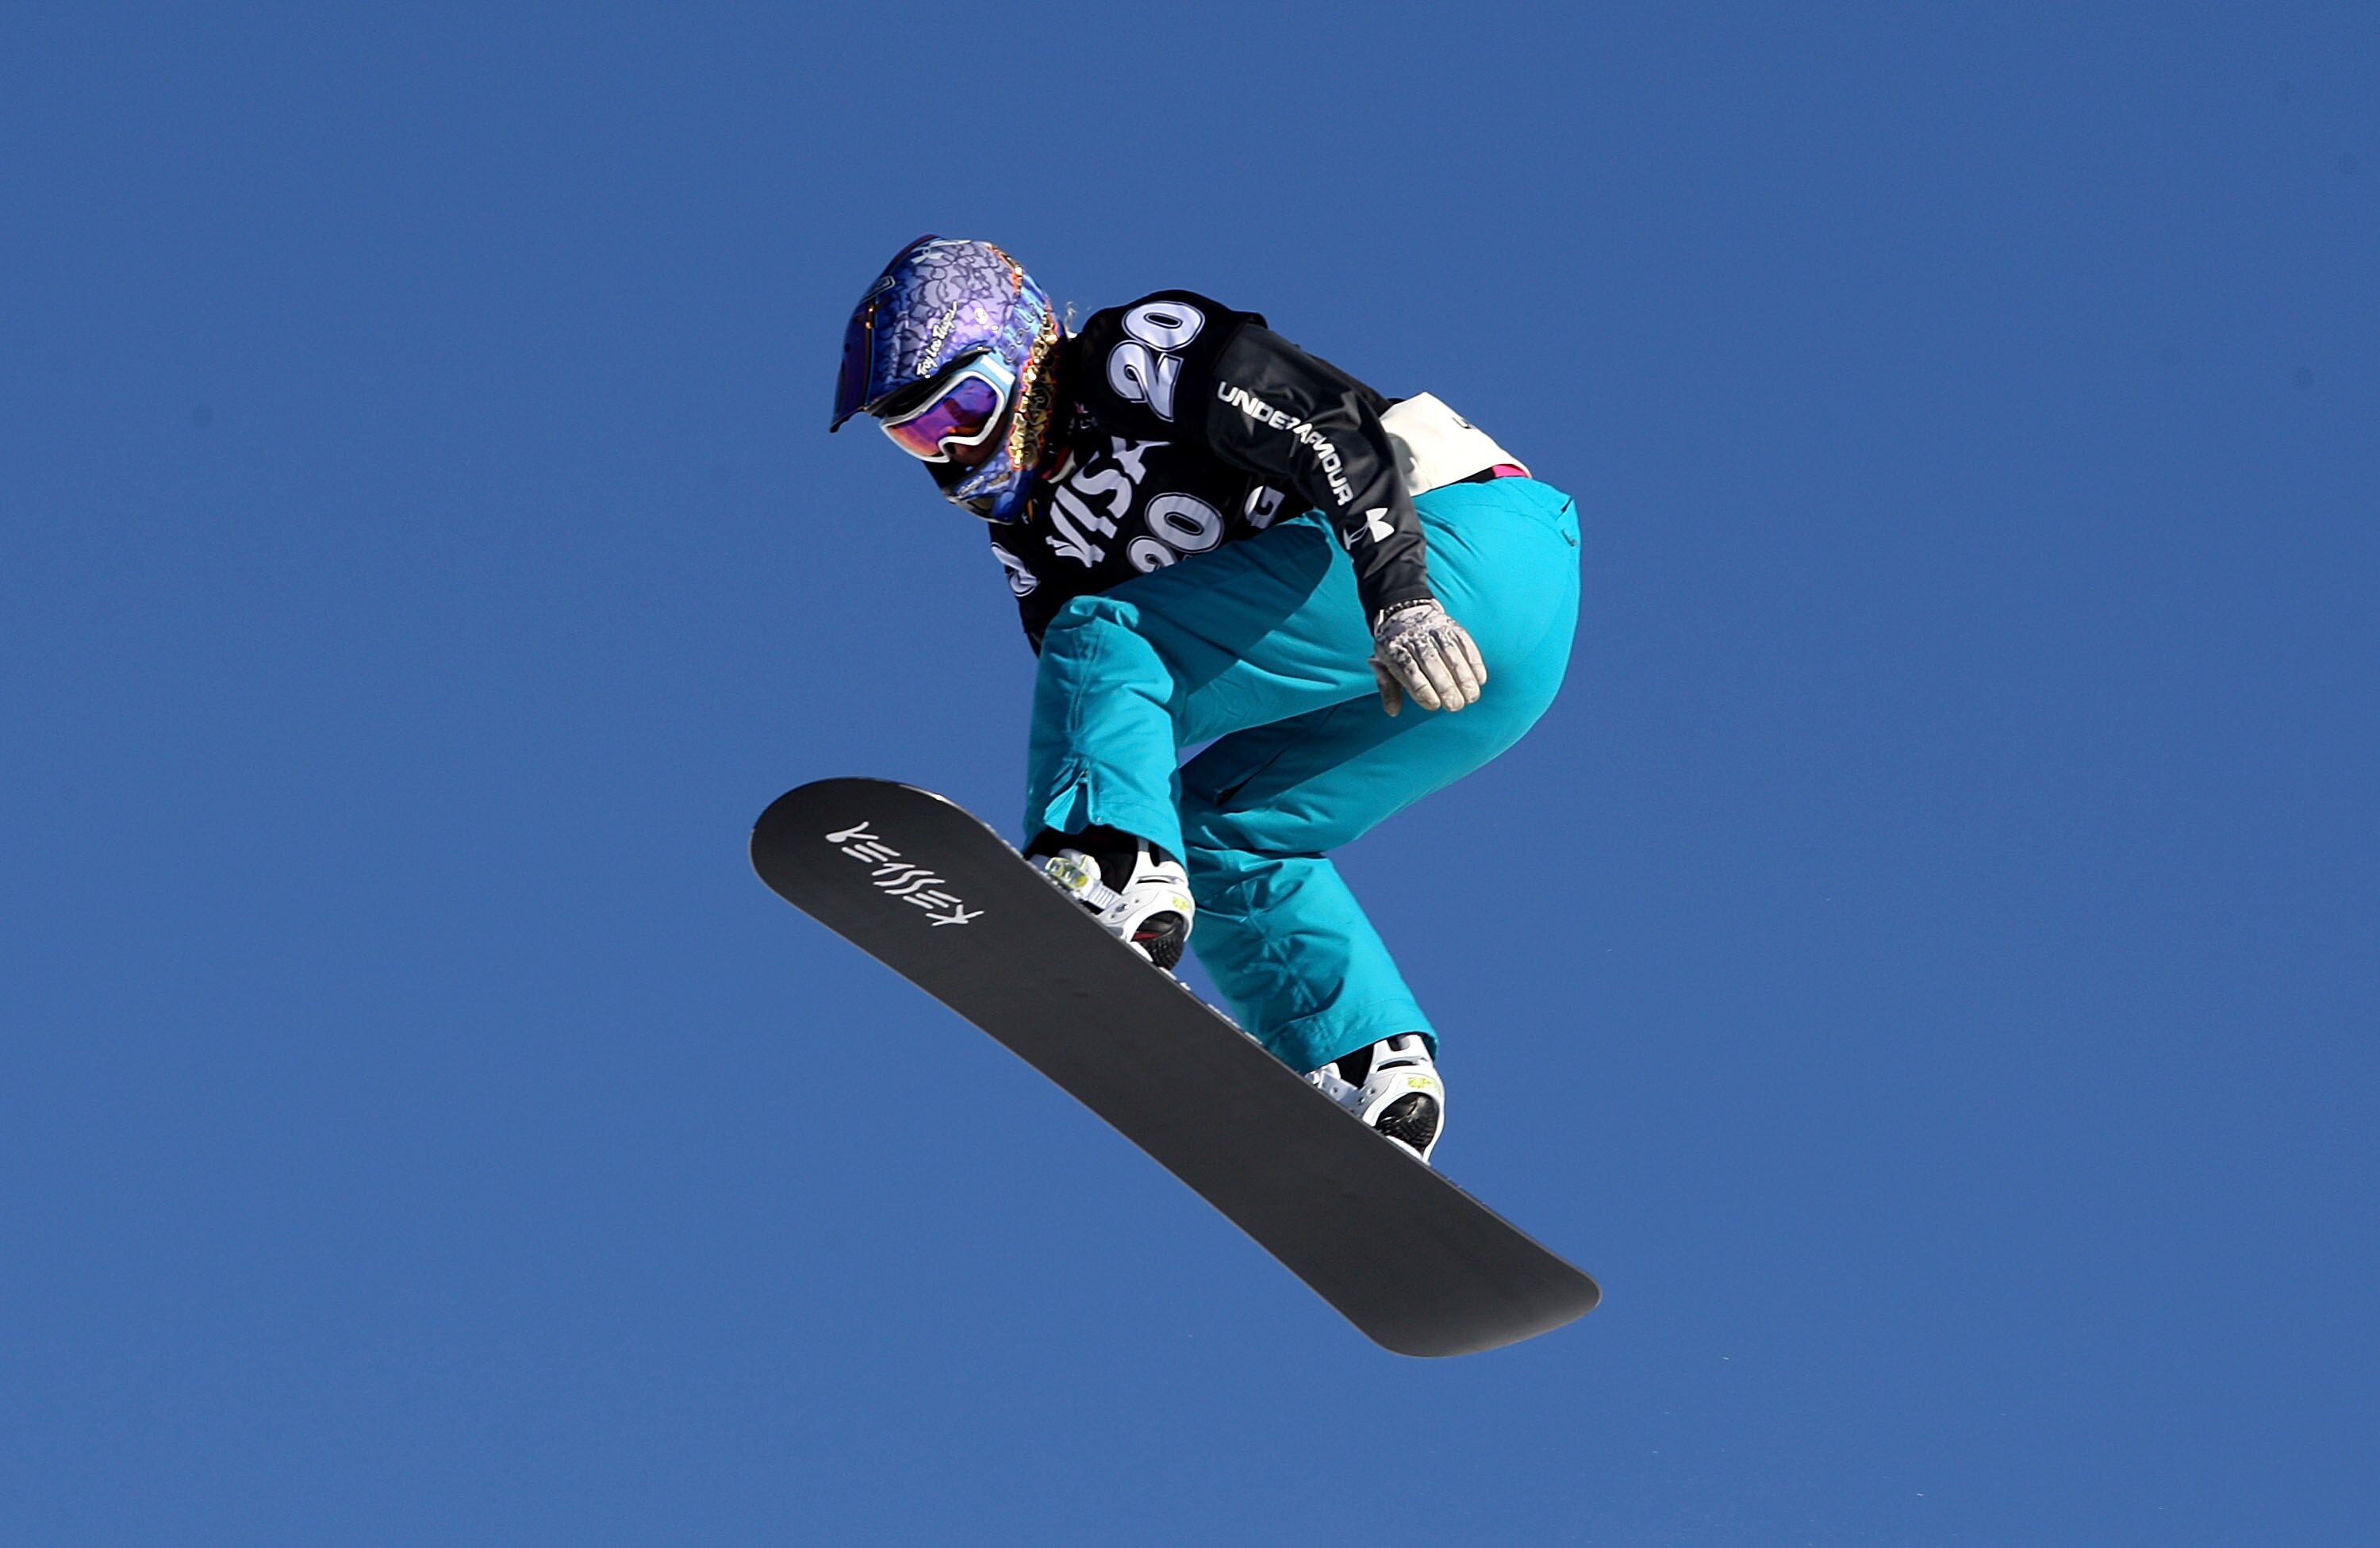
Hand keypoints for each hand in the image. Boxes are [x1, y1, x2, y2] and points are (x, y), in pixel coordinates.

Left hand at [1370, 600, 1486, 715]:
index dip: (1423, 690)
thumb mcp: (1384, 666)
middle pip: (1431, 662)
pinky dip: (1474, 661)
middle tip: (1456, 706)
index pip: (1409, 670)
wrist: (1405, 612)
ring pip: (1451, 653)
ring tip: (1472, 696)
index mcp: (1394, 648)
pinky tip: (1480, 679)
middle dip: (1446, 686)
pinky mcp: (1451, 626)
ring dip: (1464, 677)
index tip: (1434, 705)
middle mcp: (1414, 637)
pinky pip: (1465, 642)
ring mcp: (1434, 629)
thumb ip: (1388, 688)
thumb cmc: (1396, 649)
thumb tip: (1392, 711)